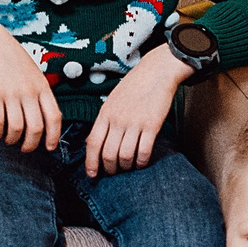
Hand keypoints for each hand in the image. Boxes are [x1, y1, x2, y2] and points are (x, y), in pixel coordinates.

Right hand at [0, 18, 61, 151]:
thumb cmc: (12, 58)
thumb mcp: (34, 73)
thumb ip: (40, 93)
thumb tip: (44, 117)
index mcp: (42, 86)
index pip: (54, 117)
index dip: (53, 137)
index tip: (49, 148)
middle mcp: (29, 91)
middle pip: (36, 127)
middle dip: (31, 144)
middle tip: (25, 148)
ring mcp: (11, 93)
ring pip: (17, 128)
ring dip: (12, 140)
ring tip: (9, 140)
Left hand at [85, 45, 193, 176]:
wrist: (157, 72)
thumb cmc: (134, 86)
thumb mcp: (112, 100)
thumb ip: (105, 120)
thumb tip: (96, 142)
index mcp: (105, 113)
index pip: (92, 143)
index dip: (91, 162)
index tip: (92, 174)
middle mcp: (117, 119)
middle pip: (108, 154)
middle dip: (109, 169)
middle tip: (113, 173)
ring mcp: (134, 123)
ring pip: (125, 156)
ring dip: (126, 167)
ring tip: (128, 168)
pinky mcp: (151, 125)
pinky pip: (143, 151)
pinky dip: (141, 162)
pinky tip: (141, 163)